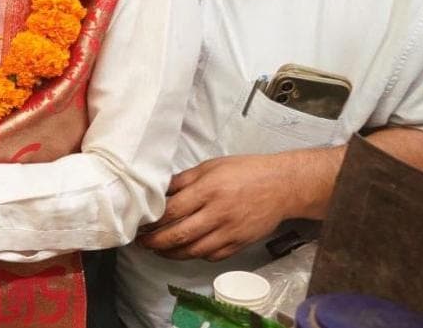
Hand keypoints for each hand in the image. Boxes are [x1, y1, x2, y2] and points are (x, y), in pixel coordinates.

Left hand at [136, 154, 297, 261]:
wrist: (282, 186)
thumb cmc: (246, 172)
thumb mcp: (211, 166)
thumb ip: (184, 180)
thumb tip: (160, 190)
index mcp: (208, 190)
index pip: (172, 211)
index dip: (152, 220)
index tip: (140, 223)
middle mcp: (217, 213)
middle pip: (179, 235)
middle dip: (156, 242)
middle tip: (142, 242)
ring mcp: (229, 232)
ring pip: (194, 251)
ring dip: (172, 254)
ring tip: (158, 250)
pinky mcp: (239, 243)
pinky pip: (213, 256)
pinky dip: (196, 256)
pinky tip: (186, 251)